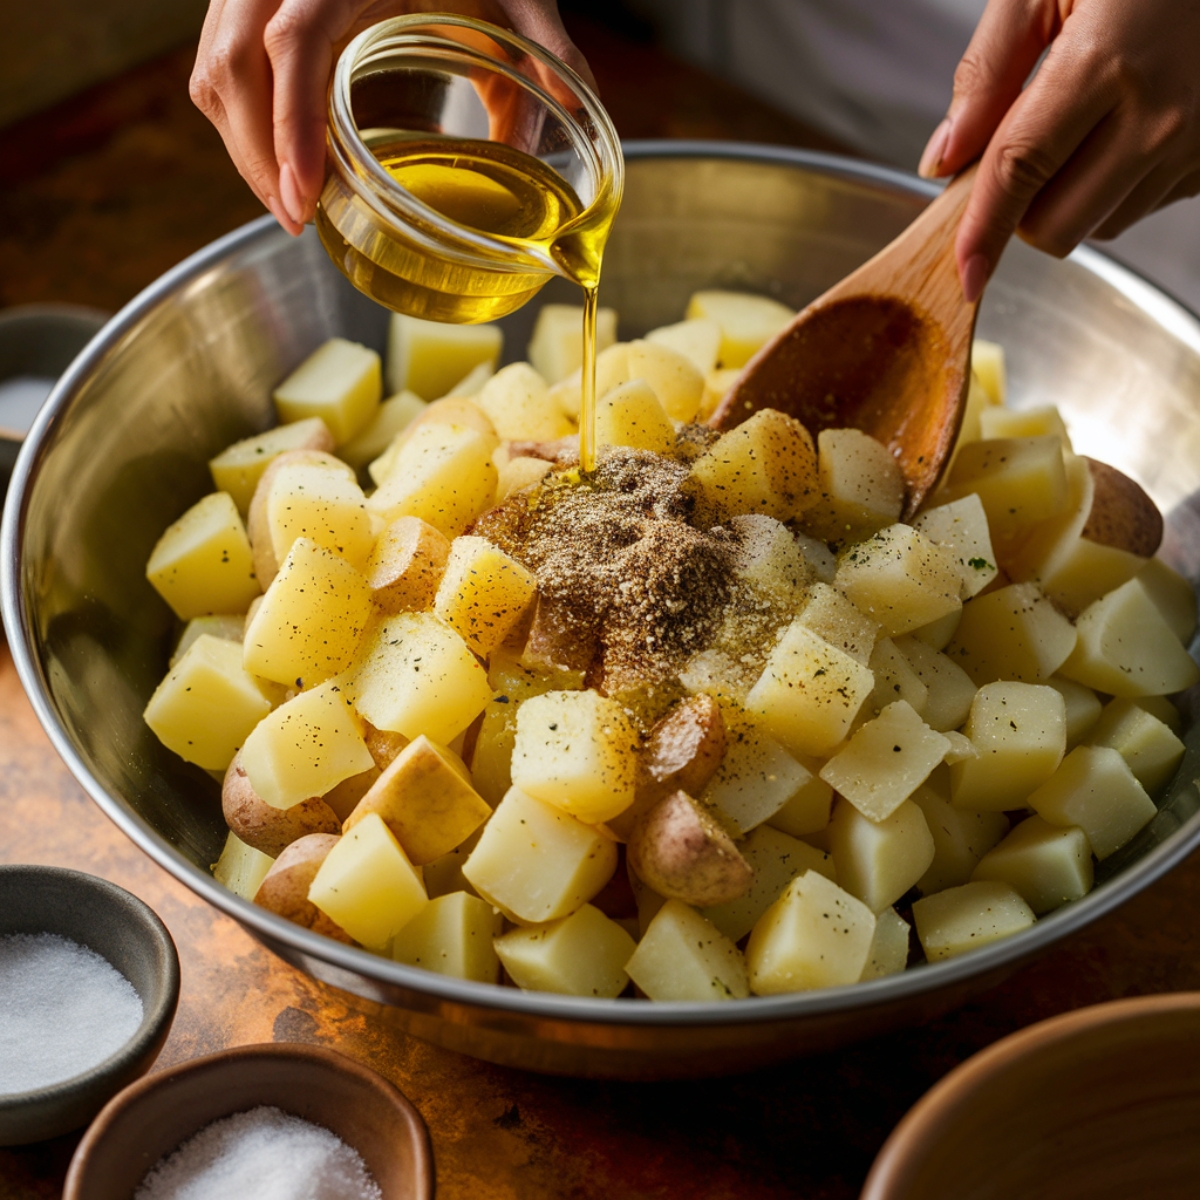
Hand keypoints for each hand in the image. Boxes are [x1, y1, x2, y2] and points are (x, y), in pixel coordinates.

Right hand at [190, 1, 592, 235]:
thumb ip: (550, 48)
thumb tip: (581, 112)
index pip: (293, 45)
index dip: (292, 124)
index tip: (307, 193)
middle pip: (234, 67)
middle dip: (259, 155)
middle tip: (299, 221)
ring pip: (215, 69)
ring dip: (245, 146)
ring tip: (291, 207)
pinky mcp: (252, 4)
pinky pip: (219, 64)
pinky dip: (242, 122)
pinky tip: (281, 165)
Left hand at [918, 0, 1199, 301]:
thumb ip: (987, 73)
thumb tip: (944, 159)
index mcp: (1108, 64)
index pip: (1018, 175)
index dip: (982, 231)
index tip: (966, 273)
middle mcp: (1162, 115)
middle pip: (1055, 226)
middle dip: (1022, 207)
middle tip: (1024, 151)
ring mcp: (1197, 143)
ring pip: (1099, 225)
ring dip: (1072, 196)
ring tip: (1087, 122)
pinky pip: (1144, 206)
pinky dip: (1118, 185)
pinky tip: (1127, 125)